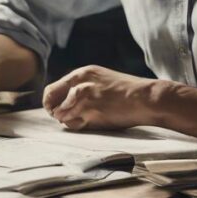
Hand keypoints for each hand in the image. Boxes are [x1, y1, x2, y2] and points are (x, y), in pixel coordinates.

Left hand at [42, 65, 163, 129]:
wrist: (147, 98)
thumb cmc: (128, 95)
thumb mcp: (103, 82)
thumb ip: (84, 89)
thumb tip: (67, 104)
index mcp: (83, 73)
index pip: (53, 87)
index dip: (52, 102)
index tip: (57, 110)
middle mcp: (80, 81)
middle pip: (50, 97)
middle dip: (53, 110)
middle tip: (62, 117)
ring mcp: (84, 94)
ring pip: (59, 112)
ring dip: (67, 119)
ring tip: (83, 120)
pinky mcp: (90, 107)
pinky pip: (72, 121)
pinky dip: (76, 125)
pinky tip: (89, 123)